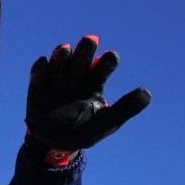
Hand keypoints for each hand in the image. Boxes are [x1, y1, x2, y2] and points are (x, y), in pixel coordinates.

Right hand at [25, 34, 151, 151]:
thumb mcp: (107, 122)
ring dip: (63, 57)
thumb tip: (147, 94)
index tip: (112, 57)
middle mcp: (76, 78)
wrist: (55, 145)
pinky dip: (39, 70)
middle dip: (85, 51)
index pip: (102, 69)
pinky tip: (43, 63)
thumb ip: (125, 108)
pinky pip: (37, 76)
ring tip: (66, 48)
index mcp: (94, 83)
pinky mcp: (38, 88)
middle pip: (81, 61)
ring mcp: (57, 82)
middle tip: (91, 39)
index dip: (107, 62)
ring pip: (60, 65)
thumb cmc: (84, 131)